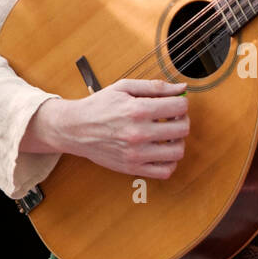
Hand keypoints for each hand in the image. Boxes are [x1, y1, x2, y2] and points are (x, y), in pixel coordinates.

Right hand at [23, 79, 189, 176]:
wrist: (75, 129)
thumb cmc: (99, 106)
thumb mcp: (124, 87)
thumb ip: (154, 86)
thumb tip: (182, 88)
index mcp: (137, 110)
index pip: (180, 106)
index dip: (182, 103)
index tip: (176, 104)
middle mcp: (139, 133)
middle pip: (182, 129)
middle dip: (182, 120)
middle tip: (173, 118)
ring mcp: (136, 154)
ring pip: (178, 152)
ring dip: (179, 142)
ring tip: (169, 136)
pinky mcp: (133, 168)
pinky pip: (165, 171)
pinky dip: (170, 162)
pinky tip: (162, 151)